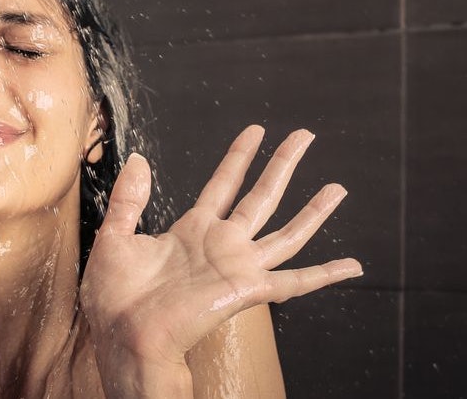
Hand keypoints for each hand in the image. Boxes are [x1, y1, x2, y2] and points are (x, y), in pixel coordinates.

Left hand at [80, 126, 361, 394]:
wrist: (123, 335)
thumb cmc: (114, 299)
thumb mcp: (115, 237)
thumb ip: (128, 199)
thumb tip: (139, 160)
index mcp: (192, 231)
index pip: (223, 184)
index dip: (240, 156)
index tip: (256, 131)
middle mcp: (221, 245)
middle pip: (261, 196)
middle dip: (283, 165)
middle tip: (305, 136)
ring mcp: (237, 267)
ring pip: (286, 233)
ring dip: (313, 211)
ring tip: (338, 188)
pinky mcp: (247, 290)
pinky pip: (295, 282)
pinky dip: (326, 275)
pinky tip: (352, 265)